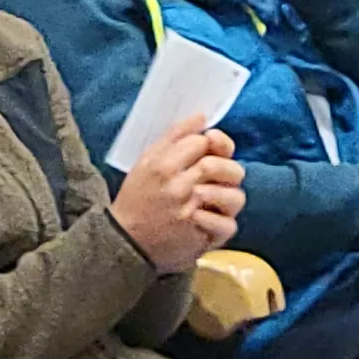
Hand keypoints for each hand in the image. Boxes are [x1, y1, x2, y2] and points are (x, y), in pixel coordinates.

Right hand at [106, 118, 246, 273]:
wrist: (125, 242)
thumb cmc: (137, 198)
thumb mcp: (146, 161)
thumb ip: (174, 137)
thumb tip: (201, 116)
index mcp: (162, 165)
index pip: (202, 142)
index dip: (209, 145)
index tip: (204, 154)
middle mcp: (178, 186)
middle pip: (220, 166)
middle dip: (227, 169)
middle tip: (219, 176)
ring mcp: (190, 212)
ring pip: (233, 196)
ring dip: (230, 197)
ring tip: (217, 200)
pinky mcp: (200, 237)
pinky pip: (230, 224)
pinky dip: (224, 223)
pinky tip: (212, 220)